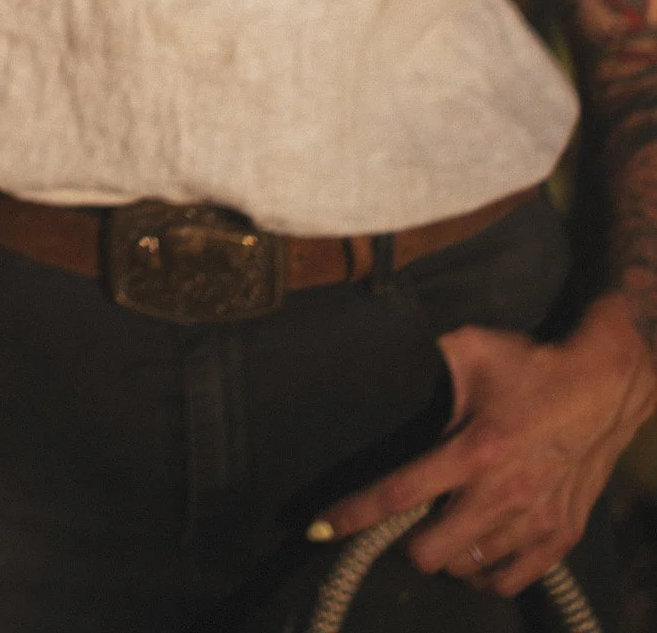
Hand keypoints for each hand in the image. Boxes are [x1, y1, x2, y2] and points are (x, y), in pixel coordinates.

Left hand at [316, 293, 656, 595]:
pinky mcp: (562, 534)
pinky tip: (475, 550)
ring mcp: (535, 520)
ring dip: (447, 555)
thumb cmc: (531, 365)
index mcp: (472, 449)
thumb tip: (380, 346)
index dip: (353, 515)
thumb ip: (424, 355)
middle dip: (405, 542)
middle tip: (405, 521)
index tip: (318, 528)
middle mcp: (502, 493)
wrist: (605, 386)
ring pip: (468, 569)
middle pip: (429, 552)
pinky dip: (485, 573)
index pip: (398, 494)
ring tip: (442, 529)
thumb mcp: (469, 347)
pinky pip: (510, 579)